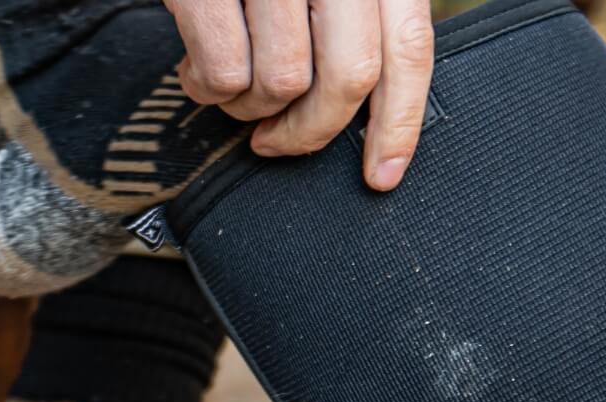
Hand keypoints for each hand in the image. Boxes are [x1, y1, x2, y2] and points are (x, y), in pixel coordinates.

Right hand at [164, 0, 433, 191]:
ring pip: (283, 82)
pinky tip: (197, 74)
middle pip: (349, 78)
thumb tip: (376, 111)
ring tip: (231, 90)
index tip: (381, 174)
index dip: (399, 124)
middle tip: (278, 144)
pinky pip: (224, 72)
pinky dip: (209, 92)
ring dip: (251, 109)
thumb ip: (359, 24)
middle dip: (311, 132)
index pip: (408, 49)